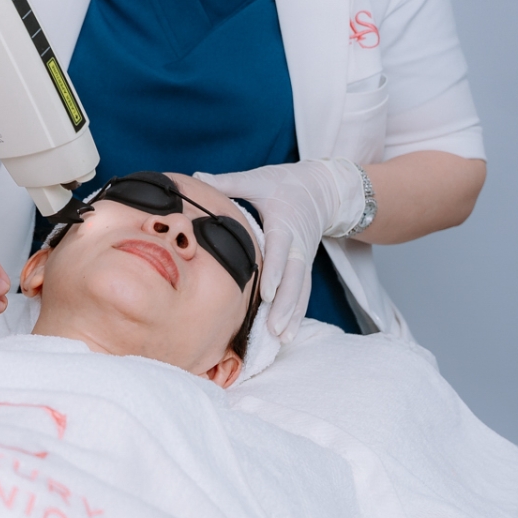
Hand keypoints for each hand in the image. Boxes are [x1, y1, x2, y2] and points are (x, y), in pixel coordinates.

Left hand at [196, 159, 363, 344]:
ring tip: (282, 339)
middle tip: (275, 329)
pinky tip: (287, 335)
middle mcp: (298, 244)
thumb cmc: (284, 183)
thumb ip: (228, 182)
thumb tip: (195, 179)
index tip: (266, 293)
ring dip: (292, 315)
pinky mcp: (304, 267)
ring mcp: (303, 258)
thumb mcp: (257, 179)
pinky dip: (296, 314)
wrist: (322, 189)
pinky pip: (302, 294)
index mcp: (285, 222)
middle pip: (294, 279)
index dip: (275, 271)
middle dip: (285, 305)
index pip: (281, 249)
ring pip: (300, 291)